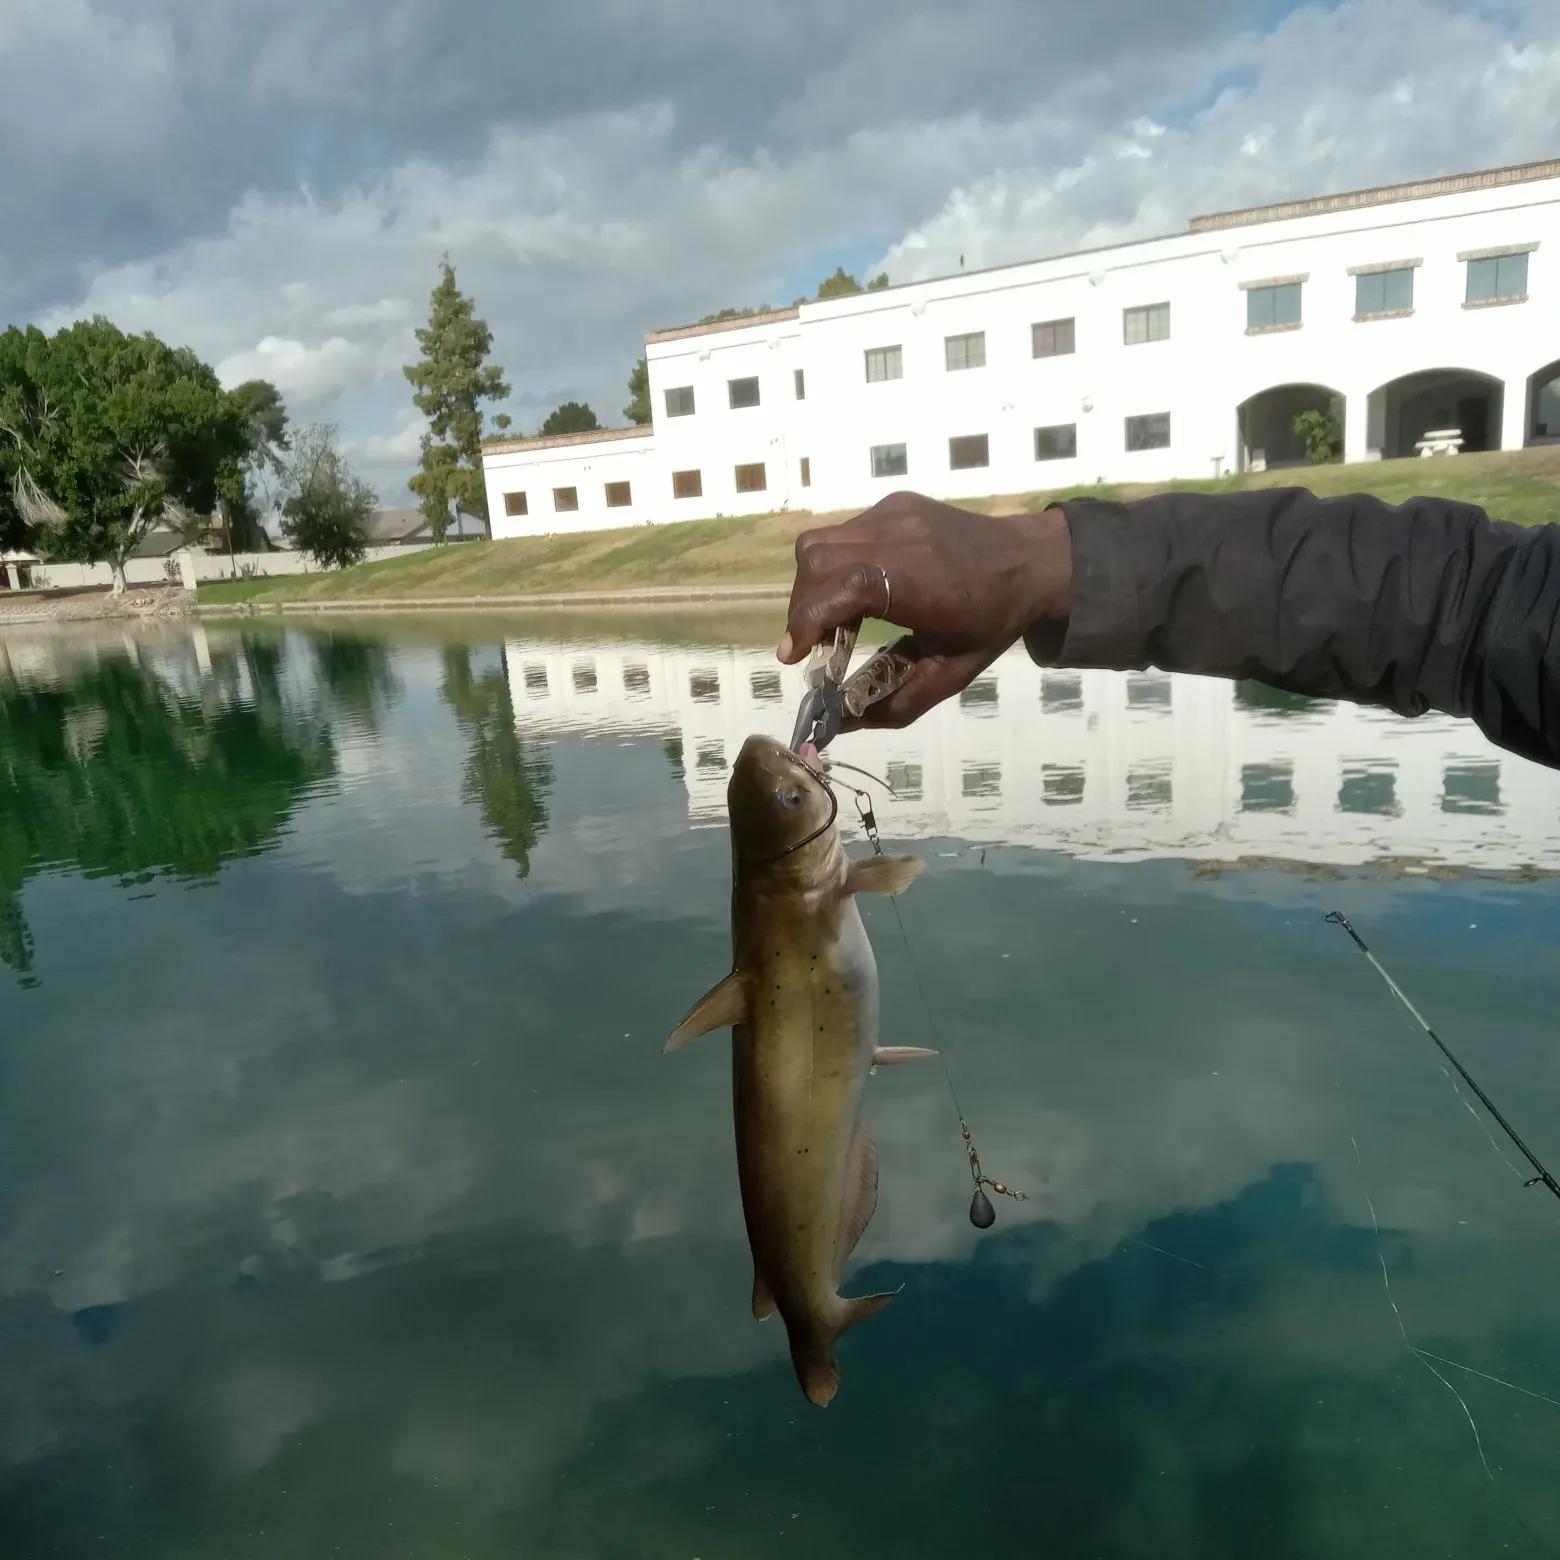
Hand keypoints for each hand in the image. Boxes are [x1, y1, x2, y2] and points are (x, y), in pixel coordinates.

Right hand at [777, 491, 1071, 728]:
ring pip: (820, 541)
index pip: (844, 588)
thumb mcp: (949, 674)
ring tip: (829, 615)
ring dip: (810, 583)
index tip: (795, 655)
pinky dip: (834, 563)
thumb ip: (896, 703)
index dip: (808, 619)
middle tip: (810, 643)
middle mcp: (902, 539)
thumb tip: (844, 724)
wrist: (1031, 562)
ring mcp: (894, 514)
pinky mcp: (894, 503)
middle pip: (818, 561)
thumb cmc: (991, 623)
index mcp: (920, 585)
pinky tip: (857, 587)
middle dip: (802, 607)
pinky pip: (843, 531)